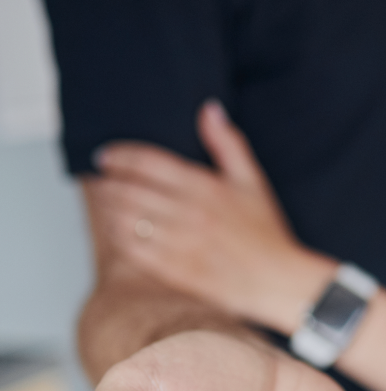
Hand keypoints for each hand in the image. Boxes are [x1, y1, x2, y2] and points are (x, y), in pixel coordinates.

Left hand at [92, 102, 333, 333]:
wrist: (279, 280)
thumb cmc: (266, 233)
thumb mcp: (253, 181)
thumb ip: (228, 143)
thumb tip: (208, 109)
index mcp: (205, 187)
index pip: (147, 162)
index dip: (119, 156)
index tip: (106, 157)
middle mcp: (190, 213)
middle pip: (129, 190)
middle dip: (108, 183)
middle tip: (101, 181)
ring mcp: (181, 244)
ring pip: (126, 221)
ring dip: (109, 210)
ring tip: (107, 205)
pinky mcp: (177, 271)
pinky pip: (135, 251)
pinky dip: (119, 239)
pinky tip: (119, 233)